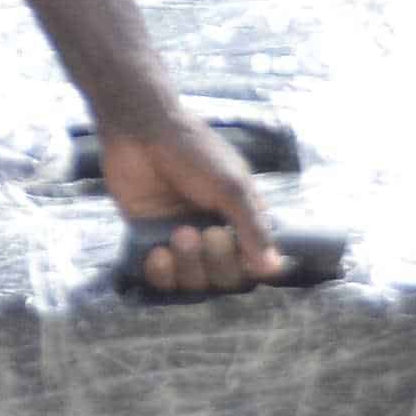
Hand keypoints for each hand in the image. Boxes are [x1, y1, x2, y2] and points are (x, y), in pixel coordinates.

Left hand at [98, 117, 283, 294]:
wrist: (141, 133)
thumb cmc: (194, 152)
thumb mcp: (231, 187)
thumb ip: (252, 228)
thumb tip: (274, 269)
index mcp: (241, 220)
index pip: (253, 264)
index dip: (245, 266)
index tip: (234, 245)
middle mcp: (214, 235)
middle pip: (224, 279)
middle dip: (216, 262)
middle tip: (205, 233)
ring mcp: (182, 241)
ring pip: (193, 282)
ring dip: (188, 265)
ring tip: (178, 234)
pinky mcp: (150, 242)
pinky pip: (161, 279)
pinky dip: (161, 273)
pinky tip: (158, 253)